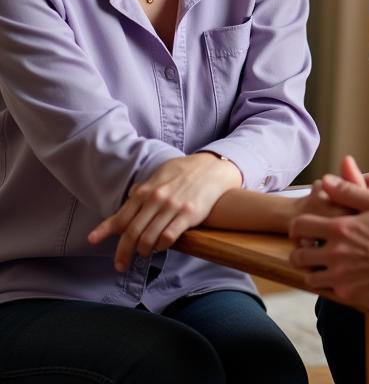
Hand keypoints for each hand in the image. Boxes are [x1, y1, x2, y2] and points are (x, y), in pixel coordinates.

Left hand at [88, 153, 241, 270]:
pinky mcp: (188, 214)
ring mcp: (172, 207)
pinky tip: (162, 246)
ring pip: (148, 239)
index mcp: (146, 191)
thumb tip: (128, 199)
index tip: (92, 242)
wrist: (213, 167)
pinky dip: (161, 246)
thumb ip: (143, 189)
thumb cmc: (184, 172)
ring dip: (144, 251)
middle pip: (132, 233)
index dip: (104, 232)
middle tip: (120, 264)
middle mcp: (156, 199)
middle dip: (123, 252)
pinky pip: (168, 237)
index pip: (120, 216)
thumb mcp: (159, 175)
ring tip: (145, 253)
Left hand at [289, 156, 368, 309]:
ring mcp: (340, 278)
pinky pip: (328, 291)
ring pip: (309, 278)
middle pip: (298, 256)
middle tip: (311, 248)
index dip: (297, 226)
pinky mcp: (349, 295)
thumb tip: (326, 180)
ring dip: (313, 270)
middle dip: (300, 250)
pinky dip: (330, 284)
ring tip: (326, 264)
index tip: (304, 228)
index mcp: (341, 229)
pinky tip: (343, 276)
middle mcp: (335, 255)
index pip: (300, 226)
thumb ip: (349, 191)